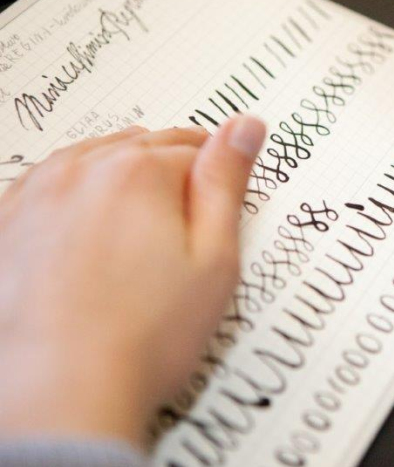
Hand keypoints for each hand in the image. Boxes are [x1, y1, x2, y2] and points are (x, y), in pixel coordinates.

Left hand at [0, 116, 264, 446]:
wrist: (62, 391)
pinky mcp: (5, 224)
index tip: (220, 201)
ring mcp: (35, 196)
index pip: (194, 147)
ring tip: (141, 226)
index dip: (217, 174)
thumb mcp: (214, 258)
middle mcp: (80, 172)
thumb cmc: (143, 338)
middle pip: (143, 147)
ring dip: (121, 175)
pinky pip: (46, 182)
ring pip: (92, 158)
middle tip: (186, 219)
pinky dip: (74, 192)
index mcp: (138, 173)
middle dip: (170, 170)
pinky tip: (89, 228)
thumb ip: (226, 183)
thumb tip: (244, 128)